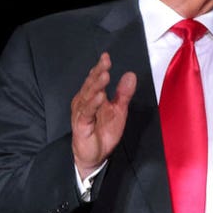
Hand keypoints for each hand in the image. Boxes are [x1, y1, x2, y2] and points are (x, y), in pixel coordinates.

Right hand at [71, 52, 135, 177]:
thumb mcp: (119, 110)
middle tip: (105, 62)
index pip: (95, 79)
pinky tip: (100, 96)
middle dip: (98, 72)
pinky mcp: (81, 125)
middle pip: (90, 85)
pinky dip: (93, 104)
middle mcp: (84, 102)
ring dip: (96, 85)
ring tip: (105, 75)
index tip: (106, 56)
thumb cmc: (104, 131)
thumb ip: (124, 93)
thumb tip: (130, 74)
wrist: (95, 155)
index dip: (100, 67)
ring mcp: (81, 113)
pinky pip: (87, 113)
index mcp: (91, 97)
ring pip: (88, 96)